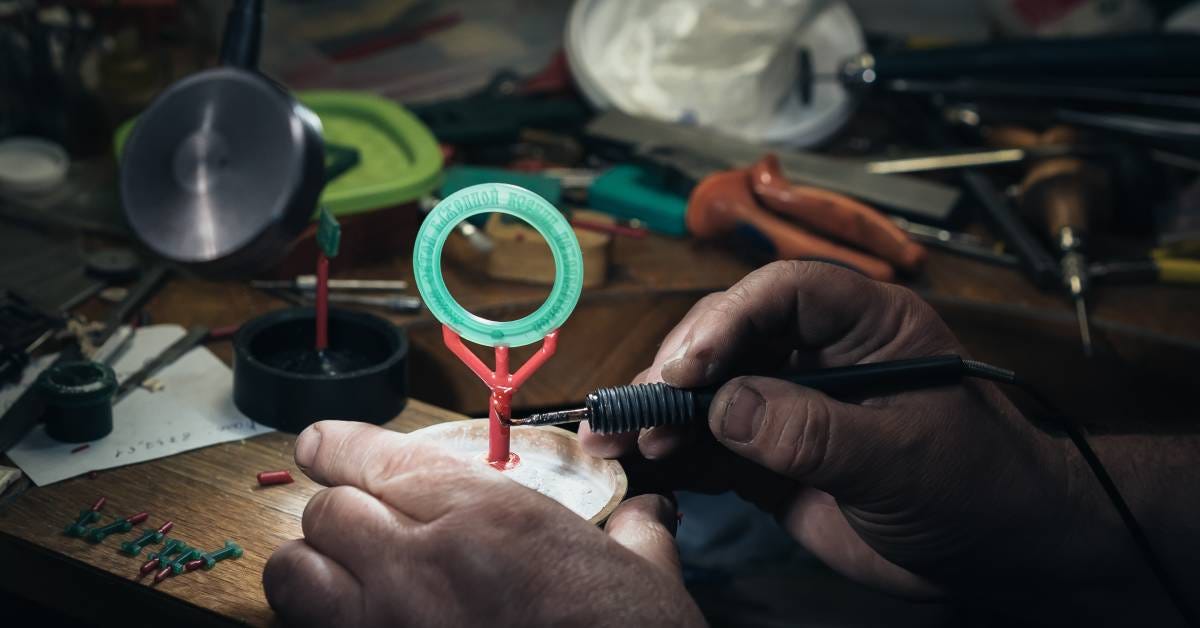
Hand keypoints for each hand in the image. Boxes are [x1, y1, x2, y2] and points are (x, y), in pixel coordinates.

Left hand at [263, 421, 704, 626]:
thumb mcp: (643, 572)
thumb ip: (633, 531)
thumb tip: (645, 516)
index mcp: (490, 516)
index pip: (376, 456)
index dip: (339, 446)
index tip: (322, 444)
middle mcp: (424, 564)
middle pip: (327, 511)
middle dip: (338, 513)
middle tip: (360, 525)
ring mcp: (390, 626)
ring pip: (296, 574)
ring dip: (312, 568)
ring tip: (338, 576)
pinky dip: (325, 621)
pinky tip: (361, 621)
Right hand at [582, 261, 1079, 604]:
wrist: (991, 554)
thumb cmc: (977, 486)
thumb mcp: (902, 457)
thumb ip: (815, 433)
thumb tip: (726, 407)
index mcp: (866, 324)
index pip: (785, 293)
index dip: (729, 319)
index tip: (690, 369)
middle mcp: (817, 352)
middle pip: (729, 335)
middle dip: (678, 370)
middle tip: (642, 411)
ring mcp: (788, 403)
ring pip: (707, 390)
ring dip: (659, 412)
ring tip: (617, 439)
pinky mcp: (768, 454)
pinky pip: (709, 444)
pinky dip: (672, 453)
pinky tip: (638, 463)